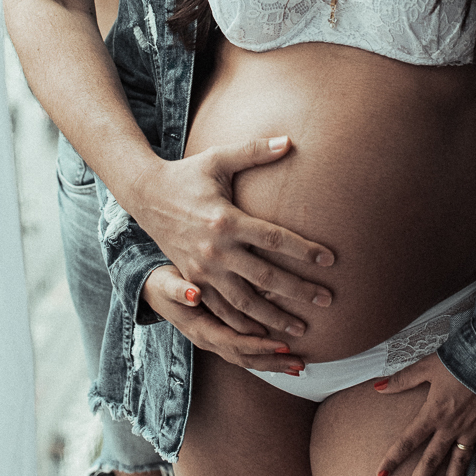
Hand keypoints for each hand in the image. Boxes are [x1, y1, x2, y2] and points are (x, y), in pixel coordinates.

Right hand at [130, 135, 334, 337]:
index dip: (305, 250)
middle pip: (266, 277)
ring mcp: (202, 270)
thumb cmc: (188, 173)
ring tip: (303, 329)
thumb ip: (255, 150)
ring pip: (245, 303)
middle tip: (328, 300)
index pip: (275, 239)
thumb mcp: (219, 158)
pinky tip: (264, 335)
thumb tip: (290, 140)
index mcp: (227, 220)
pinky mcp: (192, 281)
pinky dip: (244, 326)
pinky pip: (221, 311)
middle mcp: (216, 249)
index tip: (330, 259)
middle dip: (299, 291)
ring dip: (275, 318)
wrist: (145, 194)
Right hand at [142, 265, 305, 373]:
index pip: (233, 343)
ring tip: (300, 364)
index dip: (257, 345)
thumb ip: (178, 290)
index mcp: (200, 330)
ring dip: (273, 362)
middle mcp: (210, 340)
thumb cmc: (164, 283)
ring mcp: (216, 340)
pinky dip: (266, 353)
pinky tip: (286, 352)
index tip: (281, 344)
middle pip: (244, 358)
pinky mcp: (222, 334)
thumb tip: (193, 294)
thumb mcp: (167, 284)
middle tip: (301, 363)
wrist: (154, 290)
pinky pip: (247, 349)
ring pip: (247, 357)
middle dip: (272, 361)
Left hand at [374, 354, 475, 475]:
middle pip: (431, 461)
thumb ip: (402, 379)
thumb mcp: (426, 367)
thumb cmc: (457, 360)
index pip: (408, 441)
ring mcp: (471, 430)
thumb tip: (377, 387)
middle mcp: (450, 427)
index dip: (393, 459)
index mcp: (433, 413)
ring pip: (458, 463)